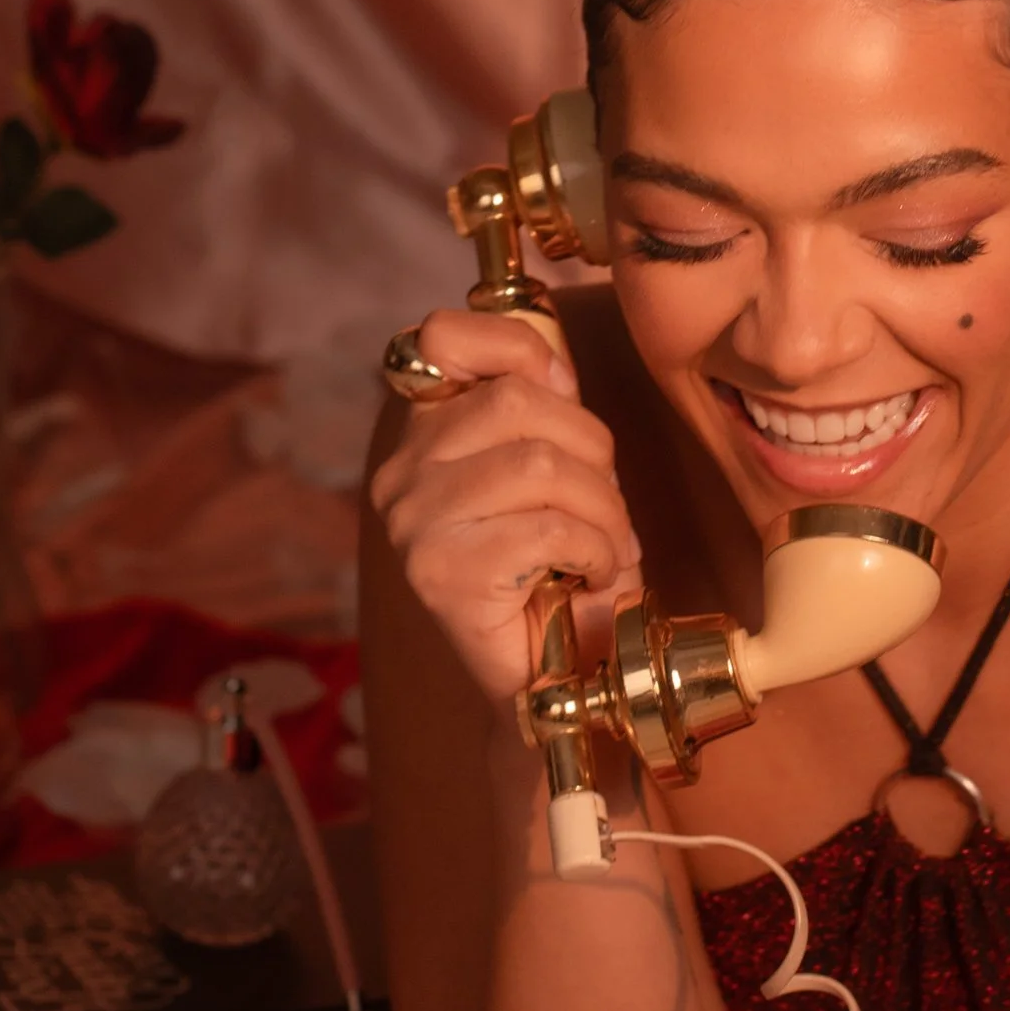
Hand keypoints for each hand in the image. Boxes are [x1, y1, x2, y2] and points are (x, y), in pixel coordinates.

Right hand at [371, 308, 640, 708]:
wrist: (552, 673)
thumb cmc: (560, 562)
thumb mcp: (555, 464)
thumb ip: (542, 404)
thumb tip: (553, 364)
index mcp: (422, 429)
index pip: (440, 336)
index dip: (516, 345)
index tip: (563, 390)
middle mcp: (401, 470)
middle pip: (519, 400)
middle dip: (593, 451)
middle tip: (607, 506)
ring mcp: (412, 522)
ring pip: (540, 465)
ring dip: (603, 509)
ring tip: (608, 545)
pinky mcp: (438, 573)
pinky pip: (546, 528)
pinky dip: (595, 549)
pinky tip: (592, 573)